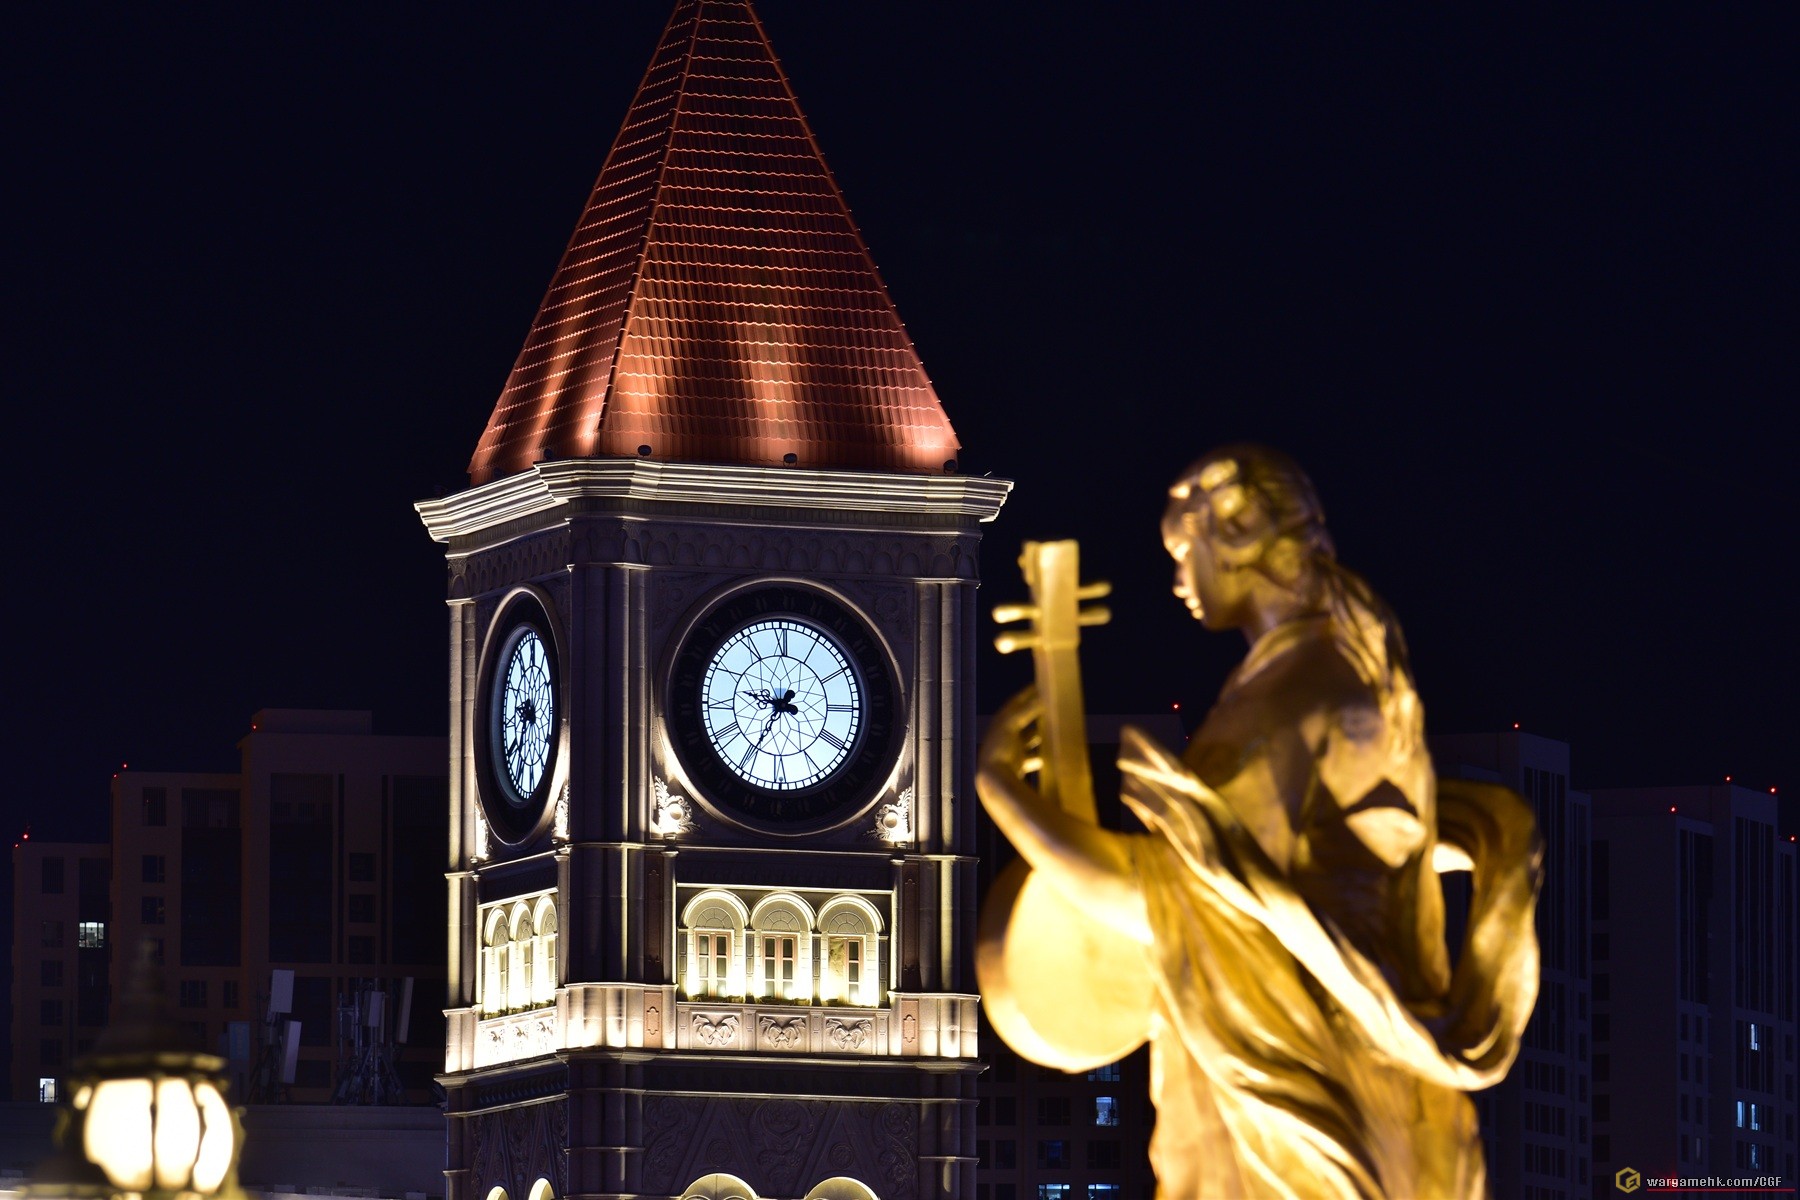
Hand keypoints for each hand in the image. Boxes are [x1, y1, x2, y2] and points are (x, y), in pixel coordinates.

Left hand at [979, 685, 1047, 805]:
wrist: (993, 780)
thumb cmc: (999, 749)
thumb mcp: (1012, 724)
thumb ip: (1027, 710)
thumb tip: (1043, 696)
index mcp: (1000, 722)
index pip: (1016, 703)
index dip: (1028, 694)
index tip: (1041, 684)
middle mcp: (1004, 734)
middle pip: (1024, 719)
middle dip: (1038, 713)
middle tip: (1053, 704)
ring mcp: (1011, 749)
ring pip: (1030, 738)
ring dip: (1042, 734)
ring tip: (1057, 727)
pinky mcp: (1018, 764)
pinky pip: (1033, 757)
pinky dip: (1043, 755)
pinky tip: (1054, 754)